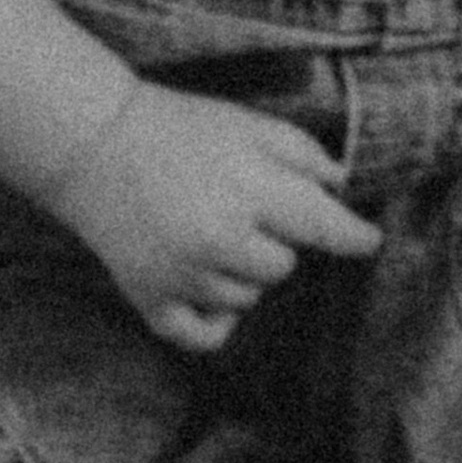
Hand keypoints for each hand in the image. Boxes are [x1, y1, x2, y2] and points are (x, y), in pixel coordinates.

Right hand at [51, 82, 379, 351]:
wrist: (92, 145)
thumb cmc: (179, 130)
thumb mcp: (247, 125)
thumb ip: (302, 153)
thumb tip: (342, 185)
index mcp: (248, 191)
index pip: (323, 229)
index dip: (353, 237)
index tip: (369, 241)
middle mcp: (217, 239)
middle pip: (283, 268)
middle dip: (272, 242)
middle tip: (239, 210)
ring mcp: (181, 276)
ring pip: (246, 300)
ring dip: (239, 274)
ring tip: (206, 232)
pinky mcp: (150, 300)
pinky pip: (207, 336)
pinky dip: (215, 319)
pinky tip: (206, 287)